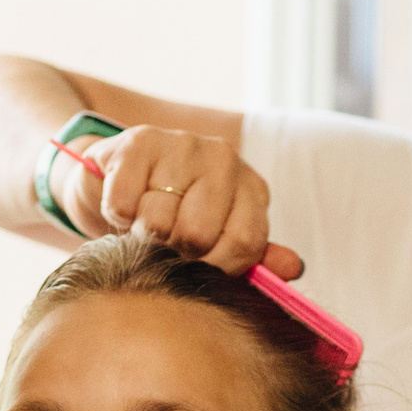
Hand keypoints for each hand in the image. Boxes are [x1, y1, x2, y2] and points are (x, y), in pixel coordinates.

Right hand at [50, 125, 304, 279]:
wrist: (122, 181)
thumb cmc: (177, 219)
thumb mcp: (220, 242)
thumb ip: (253, 258)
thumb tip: (294, 268)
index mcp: (252, 188)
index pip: (245, 242)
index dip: (217, 267)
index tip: (198, 266)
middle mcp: (224, 159)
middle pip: (199, 234)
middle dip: (176, 251)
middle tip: (166, 244)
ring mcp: (183, 144)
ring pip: (159, 221)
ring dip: (142, 235)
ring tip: (145, 225)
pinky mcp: (139, 142)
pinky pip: (125, 204)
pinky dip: (117, 217)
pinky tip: (125, 208)